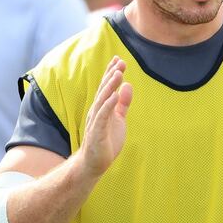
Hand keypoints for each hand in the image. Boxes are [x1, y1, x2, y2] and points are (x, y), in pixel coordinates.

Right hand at [79, 56, 132, 177]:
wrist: (94, 163)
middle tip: (120, 62)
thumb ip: (123, 103)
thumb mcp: (119, 119)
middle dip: (112, 75)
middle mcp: (97, 111)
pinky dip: (108, 105)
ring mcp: (96, 121)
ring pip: (102, 100)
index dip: (111, 73)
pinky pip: (102, 116)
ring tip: (118, 74)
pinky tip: (115, 96)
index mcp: (102, 107)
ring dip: (110, 86)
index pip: (106, 87)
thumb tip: (127, 85)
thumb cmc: (106, 141)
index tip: (118, 59)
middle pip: (104, 89)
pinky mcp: (97, 132)